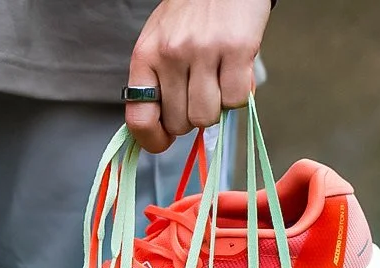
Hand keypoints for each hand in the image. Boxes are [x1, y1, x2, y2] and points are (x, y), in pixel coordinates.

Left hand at [127, 0, 270, 152]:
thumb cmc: (191, 13)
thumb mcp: (160, 43)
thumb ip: (158, 83)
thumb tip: (164, 131)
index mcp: (146, 56)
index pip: (139, 117)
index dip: (152, 140)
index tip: (163, 141)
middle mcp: (171, 55)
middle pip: (180, 123)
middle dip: (192, 117)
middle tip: (200, 94)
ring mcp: (204, 52)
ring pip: (207, 116)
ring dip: (217, 108)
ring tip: (218, 81)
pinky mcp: (237, 49)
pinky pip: (237, 100)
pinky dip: (240, 95)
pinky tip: (235, 73)